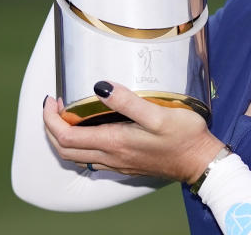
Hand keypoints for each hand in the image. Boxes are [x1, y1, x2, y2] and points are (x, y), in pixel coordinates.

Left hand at [43, 82, 223, 183]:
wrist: (200, 162)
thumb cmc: (184, 138)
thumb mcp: (158, 114)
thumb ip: (127, 101)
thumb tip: (98, 86)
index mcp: (113, 142)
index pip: (65, 136)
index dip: (50, 118)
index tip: (51, 99)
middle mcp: (111, 156)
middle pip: (64, 149)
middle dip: (51, 127)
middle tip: (54, 105)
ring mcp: (117, 163)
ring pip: (76, 156)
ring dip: (64, 137)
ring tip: (67, 114)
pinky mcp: (126, 164)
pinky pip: (91, 158)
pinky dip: (81, 143)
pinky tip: (91, 128)